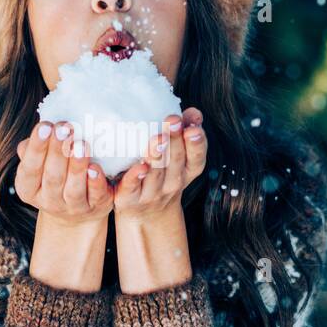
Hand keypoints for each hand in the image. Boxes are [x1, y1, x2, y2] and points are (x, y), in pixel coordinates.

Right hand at [15, 120, 112, 226]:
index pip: (29, 168)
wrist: (76, 209)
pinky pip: (96, 196)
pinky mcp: (95, 207)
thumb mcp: (39, 163)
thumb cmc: (55, 174)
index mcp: (28, 189)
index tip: (45, 126)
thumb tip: (40, 131)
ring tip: (81, 144)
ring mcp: (73, 207)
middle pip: (53, 177)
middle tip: (64, 129)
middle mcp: (49, 201)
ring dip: (77, 166)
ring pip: (74, 189)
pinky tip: (96, 168)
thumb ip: (35, 148)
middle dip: (58, 152)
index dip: (37, 148)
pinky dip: (96, 183)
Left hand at [113, 108, 206, 223]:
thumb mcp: (178, 158)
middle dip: (175, 141)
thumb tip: (194, 112)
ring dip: (157, 156)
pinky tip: (138, 166)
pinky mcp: (130, 199)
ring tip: (157, 138)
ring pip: (155, 173)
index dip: (196, 144)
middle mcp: (172, 183)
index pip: (196, 158)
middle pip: (175, 161)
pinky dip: (135, 176)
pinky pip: (132, 187)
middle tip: (173, 121)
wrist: (145, 214)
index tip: (193, 127)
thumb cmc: (162, 176)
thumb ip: (185, 132)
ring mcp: (151, 192)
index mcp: (185, 172)